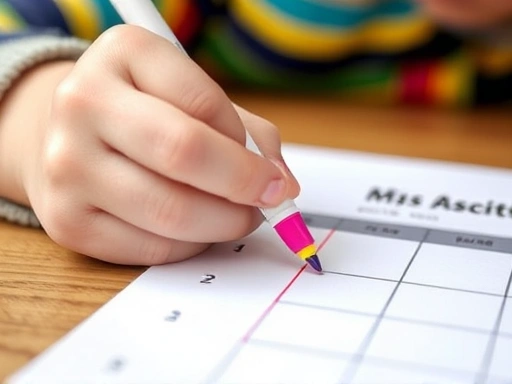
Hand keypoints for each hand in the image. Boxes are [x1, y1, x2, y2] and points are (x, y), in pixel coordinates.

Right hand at [1, 25, 298, 264]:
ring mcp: (67, 165)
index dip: (248, 149)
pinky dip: (190, 245)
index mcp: (123, 53)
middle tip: (269, 200)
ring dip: (223, 223)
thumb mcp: (192, 97)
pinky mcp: (67, 220)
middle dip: (243, 186)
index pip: (204, 104)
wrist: (70, 137)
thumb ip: (245, 134)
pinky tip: (197, 229)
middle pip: (183, 153)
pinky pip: (151, 247)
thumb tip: (280, 185)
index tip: (272, 175)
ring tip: (236, 216)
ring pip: (171, 212)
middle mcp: (84, 103)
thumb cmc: (147, 115)